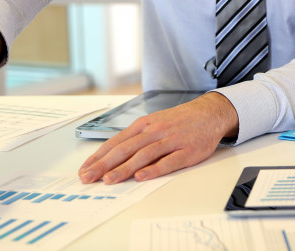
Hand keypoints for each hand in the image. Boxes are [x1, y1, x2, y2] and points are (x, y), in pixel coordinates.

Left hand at [78, 92, 238, 183]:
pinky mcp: (186, 151)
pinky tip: (141, 177)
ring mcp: (171, 141)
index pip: (116, 142)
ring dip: (125, 168)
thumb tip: (112, 156)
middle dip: (104, 165)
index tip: (85, 170)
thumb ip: (136, 139)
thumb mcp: (154, 123)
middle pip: (125, 149)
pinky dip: (154, 169)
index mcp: (144, 125)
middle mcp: (154, 131)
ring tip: (110, 180)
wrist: (209, 113)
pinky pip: (168, 161)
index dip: (99, 157)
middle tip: (89, 178)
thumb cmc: (179, 121)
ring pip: (143, 155)